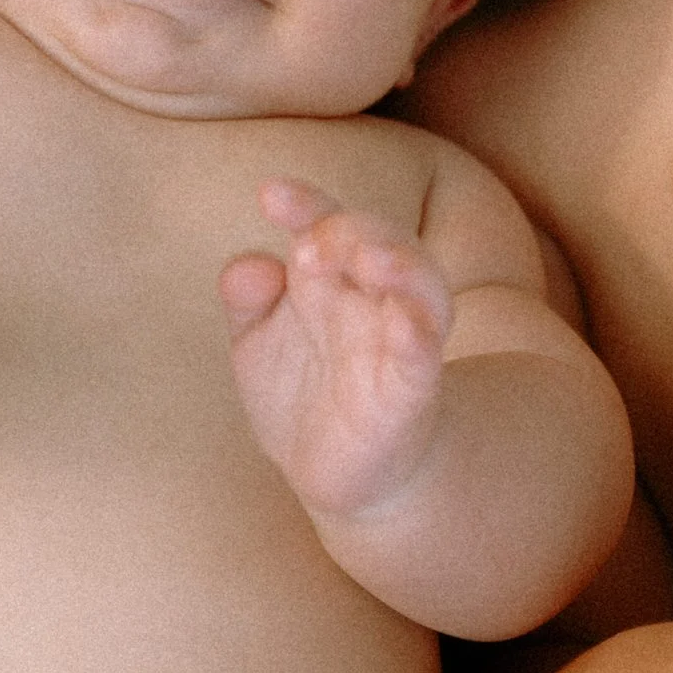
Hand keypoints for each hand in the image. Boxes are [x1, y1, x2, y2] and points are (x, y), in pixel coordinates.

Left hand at [219, 176, 455, 520]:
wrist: (342, 477)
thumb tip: (250, 266)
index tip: (271, 195)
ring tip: (371, 259)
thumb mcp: (257, 344)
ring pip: (419, 283)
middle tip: (308, 250)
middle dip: (345, 232)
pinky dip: (420, 329)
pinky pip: (425, 350)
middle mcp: (369, 298)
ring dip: (400, 263)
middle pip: (375, 239)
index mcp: (330, 277)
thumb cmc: (302, 396)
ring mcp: (397, 339)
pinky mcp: (413, 388)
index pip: (325, 222)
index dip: (305, 203)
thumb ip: (247, 302)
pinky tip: (405, 321)